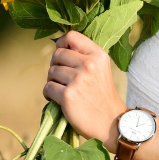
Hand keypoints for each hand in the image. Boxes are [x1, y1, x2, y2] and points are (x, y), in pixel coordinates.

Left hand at [43, 31, 126, 149]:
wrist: (111, 123)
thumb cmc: (102, 96)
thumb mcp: (101, 69)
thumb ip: (84, 56)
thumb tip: (59, 47)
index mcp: (98, 55)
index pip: (71, 36)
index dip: (61, 43)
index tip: (61, 53)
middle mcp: (89, 64)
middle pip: (57, 54)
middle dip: (55, 65)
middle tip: (62, 78)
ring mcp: (78, 79)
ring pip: (51, 71)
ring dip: (53, 81)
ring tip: (63, 90)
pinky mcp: (68, 95)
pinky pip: (48, 87)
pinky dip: (49, 94)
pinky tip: (58, 99)